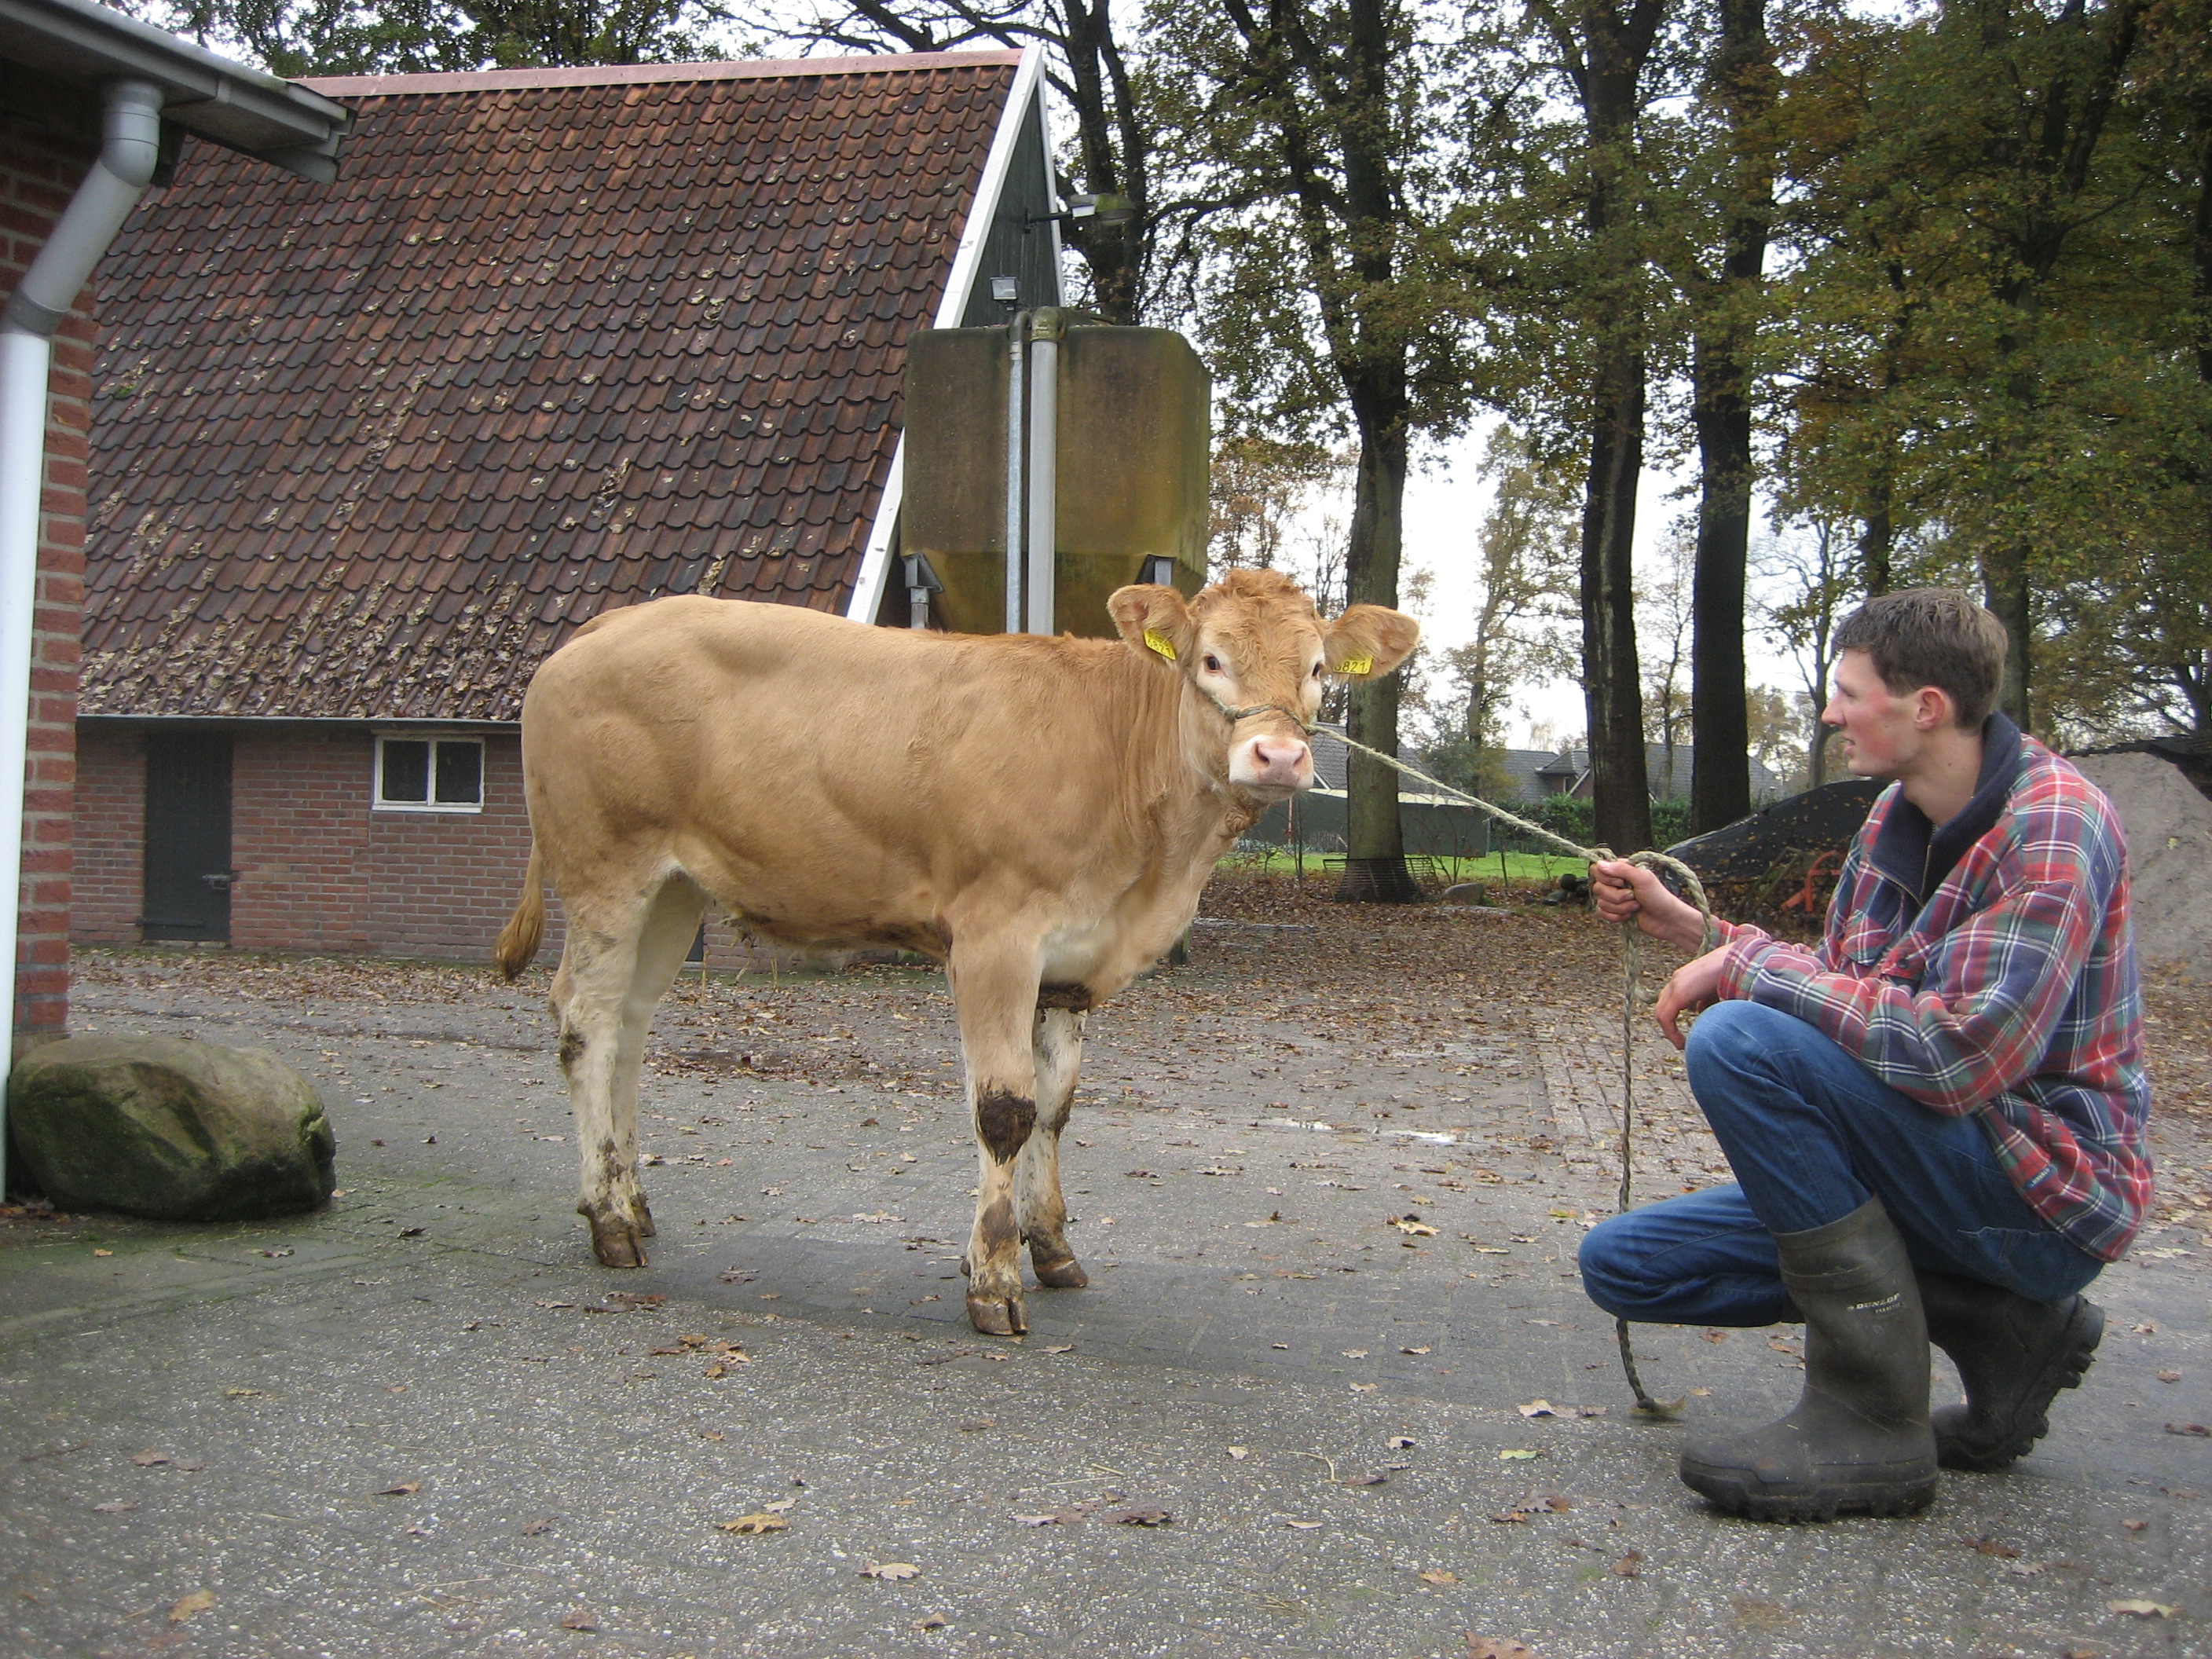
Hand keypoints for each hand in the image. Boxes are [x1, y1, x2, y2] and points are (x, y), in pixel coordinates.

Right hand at [1589, 858, 1708, 953]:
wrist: (1667, 920)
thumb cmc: (1658, 896)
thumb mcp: (1643, 878)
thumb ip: (1621, 869)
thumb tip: (1600, 864)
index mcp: (1621, 870)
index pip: (1597, 869)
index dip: (1607, 878)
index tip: (1622, 882)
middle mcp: (1615, 883)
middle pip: (1597, 888)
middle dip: (1616, 896)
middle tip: (1633, 896)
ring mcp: (1614, 898)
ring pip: (1601, 902)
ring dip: (1620, 907)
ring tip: (1636, 906)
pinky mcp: (1614, 912)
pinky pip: (1602, 914)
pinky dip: (1616, 917)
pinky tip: (1629, 916)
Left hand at [1654, 946, 1729, 1049]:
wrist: (1741, 960)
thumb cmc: (1735, 973)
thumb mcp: (1718, 989)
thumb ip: (1706, 999)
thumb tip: (1700, 1010)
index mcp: (1686, 978)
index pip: (1671, 999)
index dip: (1673, 1017)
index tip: (1683, 1032)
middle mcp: (1678, 979)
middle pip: (1663, 1005)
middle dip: (1669, 1024)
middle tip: (1680, 1040)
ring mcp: (1677, 984)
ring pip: (1661, 1011)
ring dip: (1669, 1030)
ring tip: (1681, 1044)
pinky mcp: (1680, 992)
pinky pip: (1666, 1017)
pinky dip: (1670, 1032)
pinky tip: (1681, 1043)